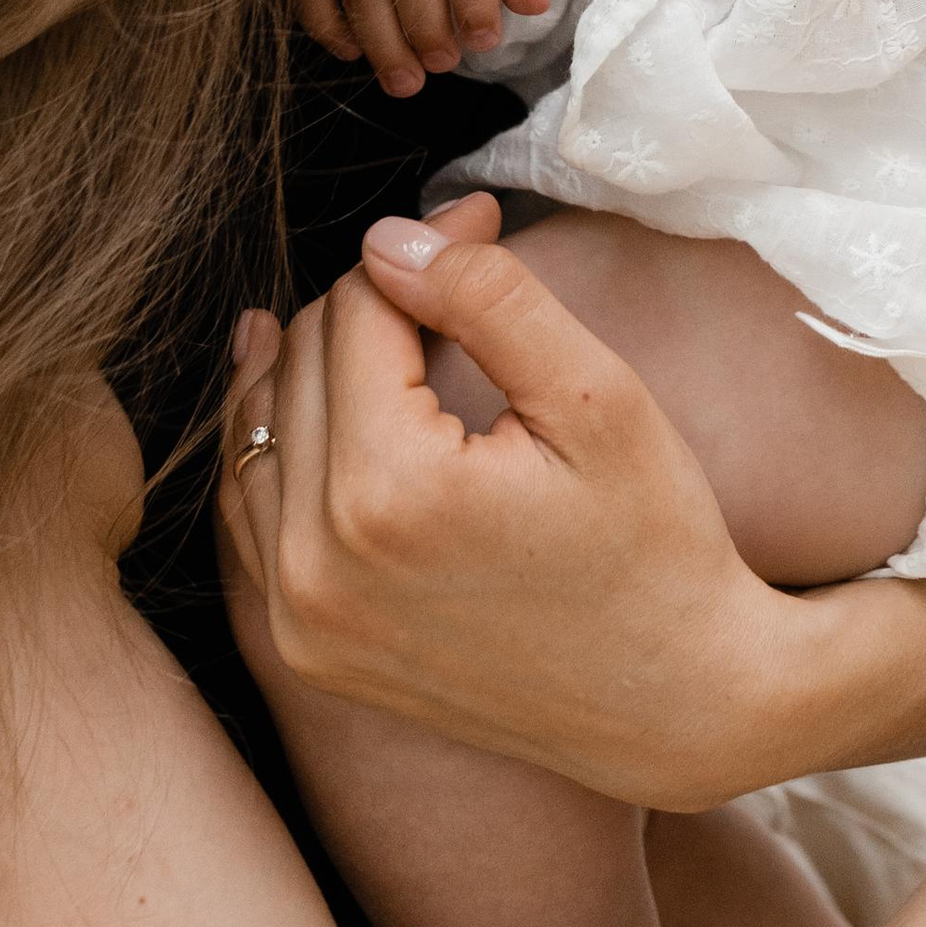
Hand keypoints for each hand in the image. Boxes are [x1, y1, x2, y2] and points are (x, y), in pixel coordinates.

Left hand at [221, 191, 789, 805]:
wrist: (673, 704)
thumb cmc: (654, 542)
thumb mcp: (595, 396)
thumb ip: (487, 296)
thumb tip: (389, 238)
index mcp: (391, 491)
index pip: (359, 307)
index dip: (424, 246)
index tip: (482, 222)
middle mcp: (318, 564)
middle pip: (300, 358)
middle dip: (372, 299)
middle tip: (455, 271)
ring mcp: (301, 619)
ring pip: (258, 429)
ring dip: (311, 363)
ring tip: (379, 317)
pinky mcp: (304, 651)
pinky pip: (251, 512)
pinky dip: (278, 445)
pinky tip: (308, 397)